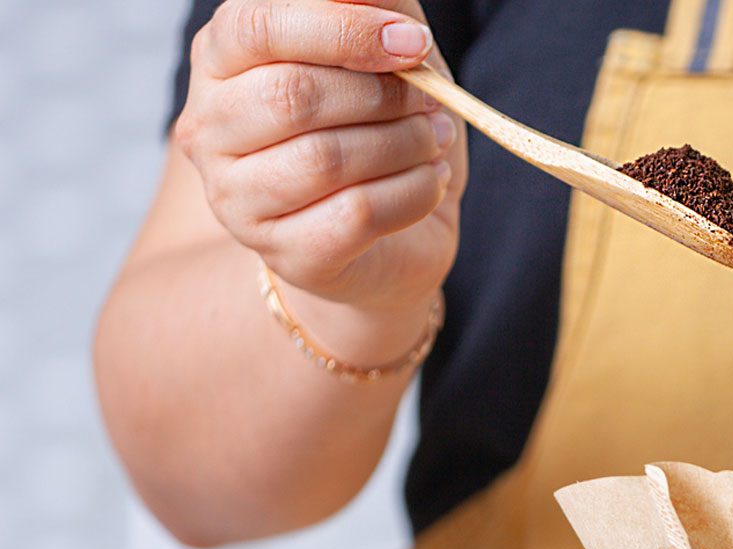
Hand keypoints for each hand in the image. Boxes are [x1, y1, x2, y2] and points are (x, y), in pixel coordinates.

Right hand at [174, 0, 465, 312]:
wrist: (390, 239)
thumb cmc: (378, 130)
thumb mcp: (382, 54)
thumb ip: (372, 6)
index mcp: (222, 61)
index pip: (257, 26)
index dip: (343, 29)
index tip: (413, 42)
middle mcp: (211, 129)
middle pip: (293, 96)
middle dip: (382, 94)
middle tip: (430, 99)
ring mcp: (238, 200)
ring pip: (326, 159)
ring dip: (405, 143)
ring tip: (435, 138)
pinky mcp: (286, 255)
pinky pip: (357, 214)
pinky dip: (413, 191)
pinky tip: (431, 180)